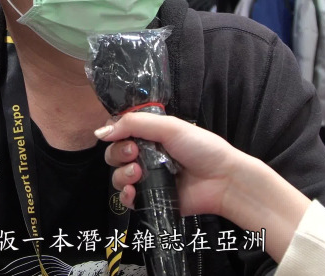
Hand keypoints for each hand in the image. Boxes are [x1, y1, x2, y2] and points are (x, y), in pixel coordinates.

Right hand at [95, 113, 243, 217]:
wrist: (223, 180)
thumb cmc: (202, 148)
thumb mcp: (169, 126)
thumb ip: (134, 124)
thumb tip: (101, 132)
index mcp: (150, 135)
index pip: (120, 132)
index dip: (114, 134)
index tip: (120, 135)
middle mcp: (146, 155)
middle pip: (114, 154)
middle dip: (118, 153)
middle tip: (134, 154)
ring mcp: (148, 178)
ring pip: (117, 176)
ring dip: (121, 174)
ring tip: (137, 173)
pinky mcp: (151, 199)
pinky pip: (127, 199)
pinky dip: (125, 195)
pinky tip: (132, 191)